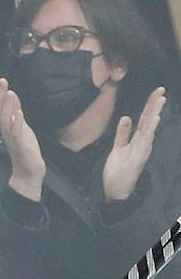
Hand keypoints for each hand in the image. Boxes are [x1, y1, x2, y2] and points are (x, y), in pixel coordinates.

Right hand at [0, 74, 44, 200]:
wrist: (27, 170)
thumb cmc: (24, 148)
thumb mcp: (20, 127)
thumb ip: (16, 114)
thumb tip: (12, 99)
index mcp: (6, 124)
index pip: (0, 105)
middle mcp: (6, 129)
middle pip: (0, 109)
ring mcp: (12, 136)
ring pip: (7, 119)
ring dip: (8, 106)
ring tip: (9, 92)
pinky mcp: (20, 144)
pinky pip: (17, 132)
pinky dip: (17, 122)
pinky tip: (18, 113)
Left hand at [103, 85, 166, 202]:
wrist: (116, 189)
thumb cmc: (119, 169)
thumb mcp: (118, 147)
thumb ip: (122, 133)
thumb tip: (126, 117)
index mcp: (138, 139)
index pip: (145, 118)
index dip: (150, 104)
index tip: (157, 91)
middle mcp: (142, 143)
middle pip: (149, 120)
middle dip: (155, 104)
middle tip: (161, 89)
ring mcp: (141, 149)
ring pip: (149, 128)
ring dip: (155, 114)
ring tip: (161, 100)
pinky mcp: (137, 157)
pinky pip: (143, 142)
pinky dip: (150, 131)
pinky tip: (154, 120)